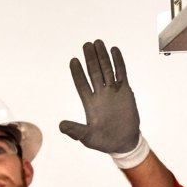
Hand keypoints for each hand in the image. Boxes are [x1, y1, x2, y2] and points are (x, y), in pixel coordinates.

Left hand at [59, 39, 141, 154]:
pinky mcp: (125, 92)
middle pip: (94, 72)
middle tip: (86, 45)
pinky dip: (118, 62)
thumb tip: (61, 126)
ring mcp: (113, 92)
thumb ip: (75, 131)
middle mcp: (100, 94)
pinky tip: (114, 50)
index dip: (77, 73)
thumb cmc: (104, 141)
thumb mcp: (87, 138)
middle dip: (90, 58)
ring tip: (98, 43)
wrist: (124, 143)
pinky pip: (121, 74)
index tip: (73, 60)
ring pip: (107, 70)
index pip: (81, 84)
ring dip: (102, 57)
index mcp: (89, 103)